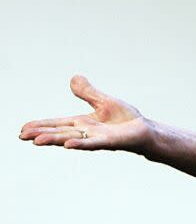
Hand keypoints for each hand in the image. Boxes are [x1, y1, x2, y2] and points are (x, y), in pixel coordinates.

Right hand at [19, 75, 151, 152]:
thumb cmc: (125, 119)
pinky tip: (67, 145)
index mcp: (83, 124)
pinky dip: (80, 144)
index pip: (58, 124)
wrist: (145, 130)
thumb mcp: (103, 102)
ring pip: (71, 139)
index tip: (23, 129)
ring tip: (36, 141)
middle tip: (21, 136)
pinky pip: (92, 144)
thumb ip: (88, 92)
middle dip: (41, 134)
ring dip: (54, 140)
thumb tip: (74, 77)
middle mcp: (86, 133)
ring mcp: (96, 139)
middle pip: (59, 133)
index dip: (41, 126)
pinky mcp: (109, 142)